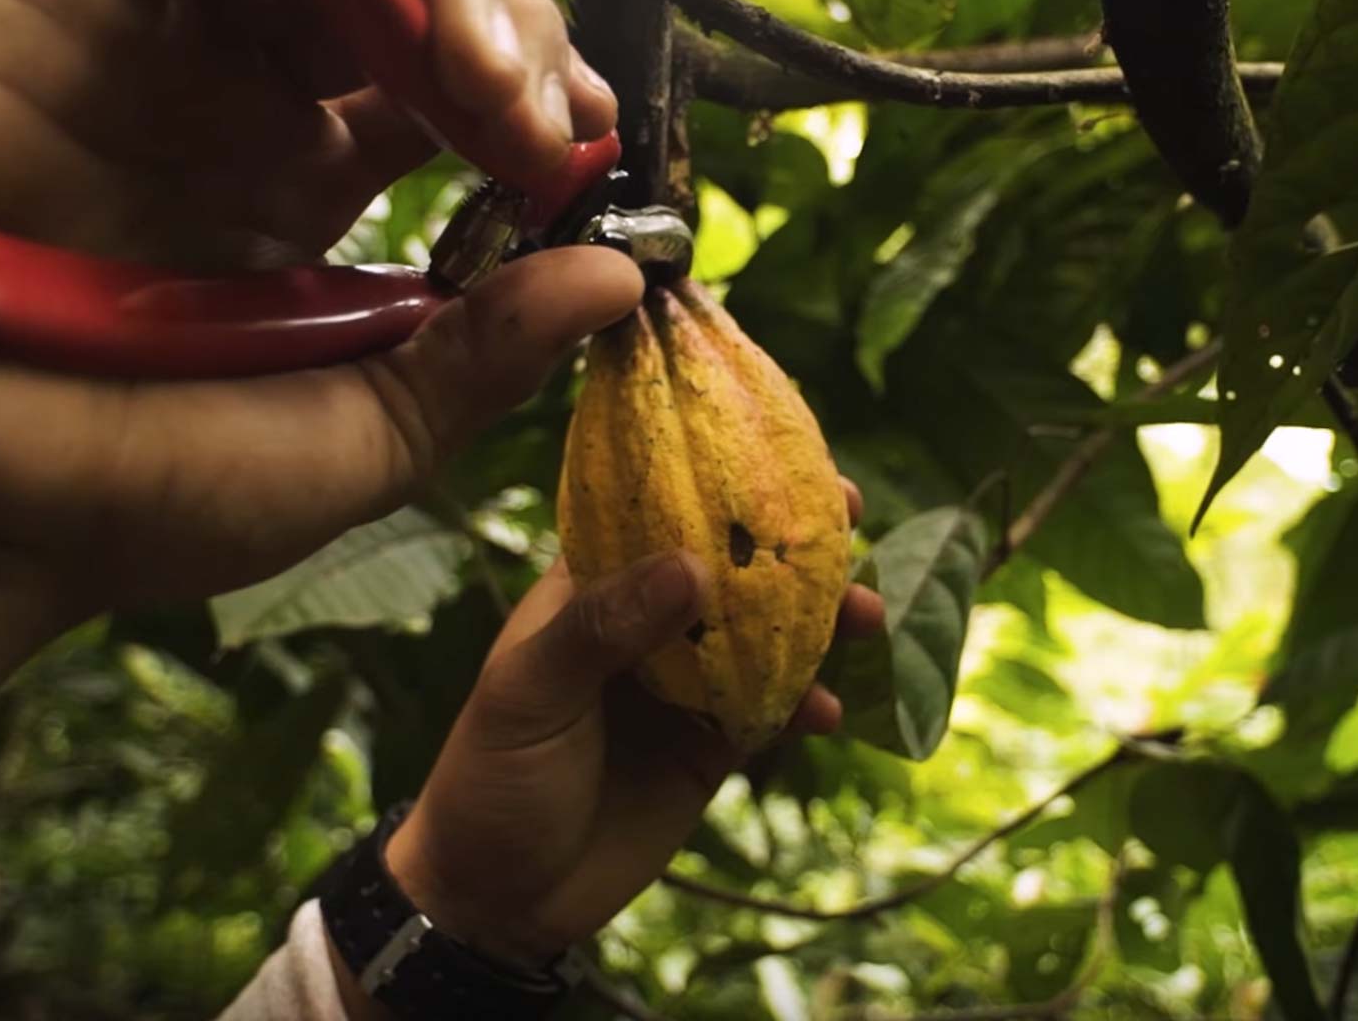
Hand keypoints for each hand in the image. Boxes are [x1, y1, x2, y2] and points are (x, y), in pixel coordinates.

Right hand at [0, 0, 631, 750]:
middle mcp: (242, 100)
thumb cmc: (126, 495)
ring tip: (476, 56)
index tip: (585, 146)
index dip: (536, 92)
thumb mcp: (354, 442)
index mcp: (310, 196)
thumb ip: (480, 354)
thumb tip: (612, 279)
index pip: (453, 90)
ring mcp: (155, 34)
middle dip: (508, 27)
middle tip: (537, 111)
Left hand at [380, 485, 885, 972]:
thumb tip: (693, 565)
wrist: (499, 900)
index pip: (660, 513)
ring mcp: (685, 686)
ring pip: (767, 635)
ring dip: (820, 623)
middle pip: (732, 568)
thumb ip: (605, 628)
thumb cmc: (491, 780)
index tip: (783, 457)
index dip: (721, 481)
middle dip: (793, 544)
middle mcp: (646, 625)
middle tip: (852, 519)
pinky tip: (830, 712)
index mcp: (591, 590)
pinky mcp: (713, 747)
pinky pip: (774, 710)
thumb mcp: (529, 694)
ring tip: (866, 619)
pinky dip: (809, 704)